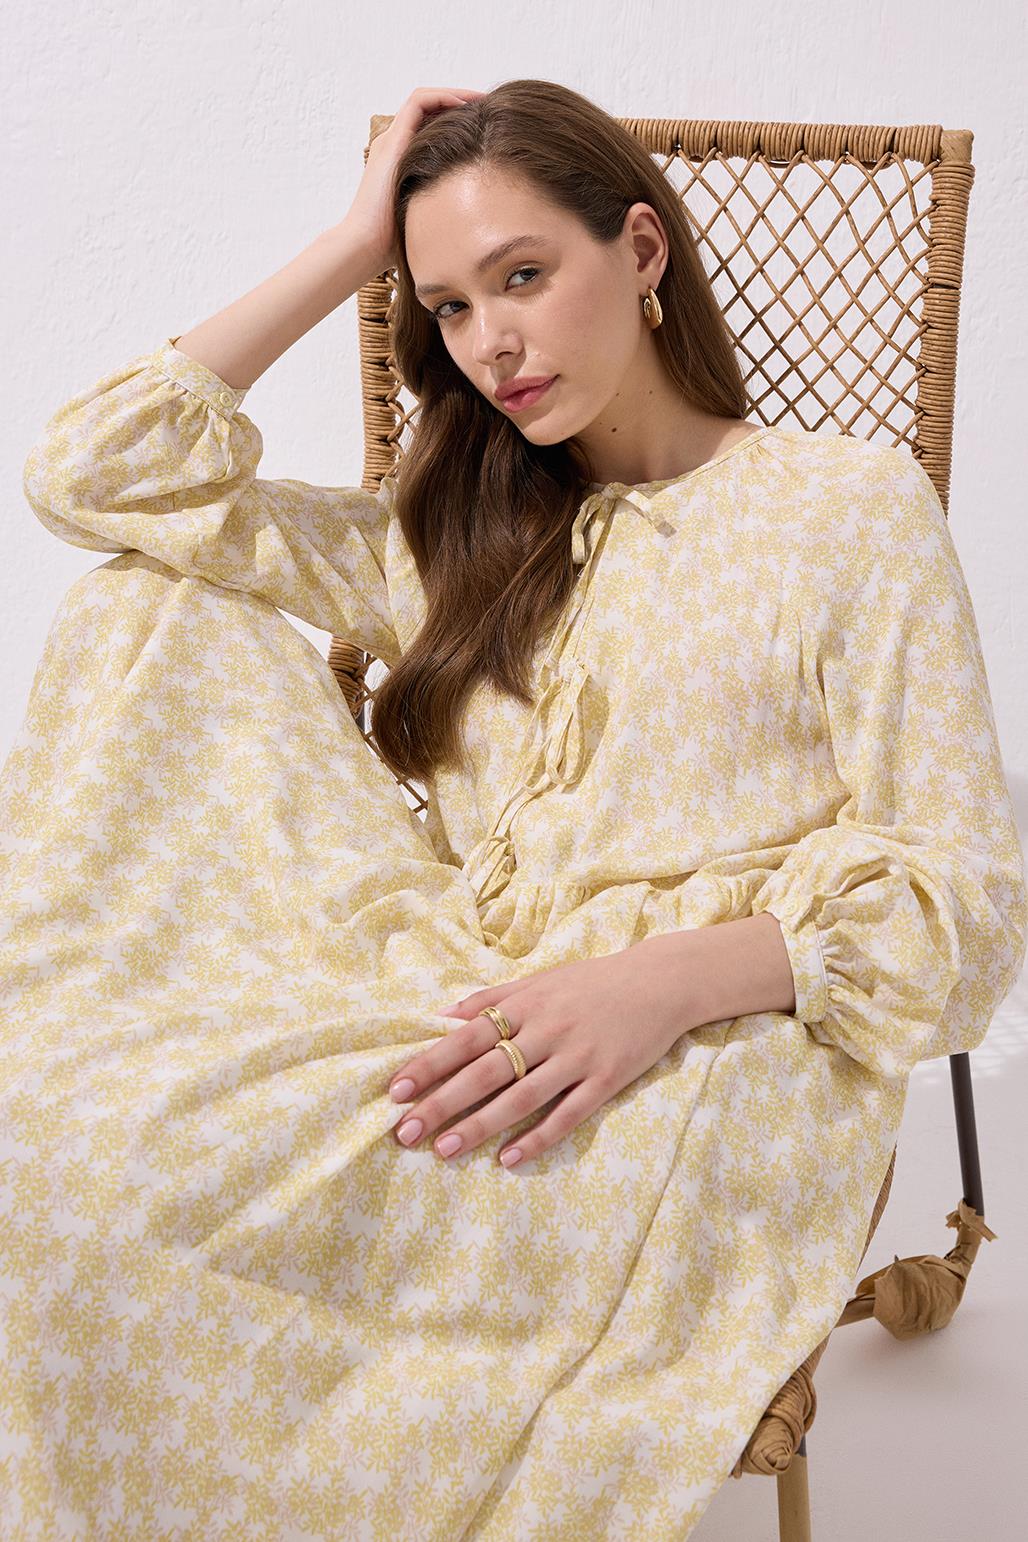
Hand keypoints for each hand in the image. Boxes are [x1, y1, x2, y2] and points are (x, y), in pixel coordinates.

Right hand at [346, 85, 487, 272]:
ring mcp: (392, 140)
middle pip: (430, 111)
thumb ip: (445, 208)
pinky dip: (444, 97)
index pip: (432, 129)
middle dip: (461, 105)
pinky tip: (467, 106)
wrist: (366, 246)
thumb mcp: (429, 218)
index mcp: (403, 163)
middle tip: (490, 109)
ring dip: (455, 95)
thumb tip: (480, 223)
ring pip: (425, 100)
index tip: (488, 130)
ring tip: (482, 101)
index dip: (459, 124)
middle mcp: (395, 146)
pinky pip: (419, 102)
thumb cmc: (396, 244)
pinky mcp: (393, 139)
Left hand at [386, 943, 697, 1169]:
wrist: (660, 982)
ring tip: (445, 1150)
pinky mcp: (607, 1080)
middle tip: (406, 1133)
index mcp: (525, 1004)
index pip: (466, 1037)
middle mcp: (547, 1030)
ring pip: (521, 1097)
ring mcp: (577, 1057)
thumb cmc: (591, 982)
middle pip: (485, 1072)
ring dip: (480, 1126)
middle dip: (442, 1103)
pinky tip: (509, 1159)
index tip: (396, 1090)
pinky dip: (538, 1137)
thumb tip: (441, 1015)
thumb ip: (491, 997)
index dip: (430, 1064)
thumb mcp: (539, 980)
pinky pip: (568, 1114)